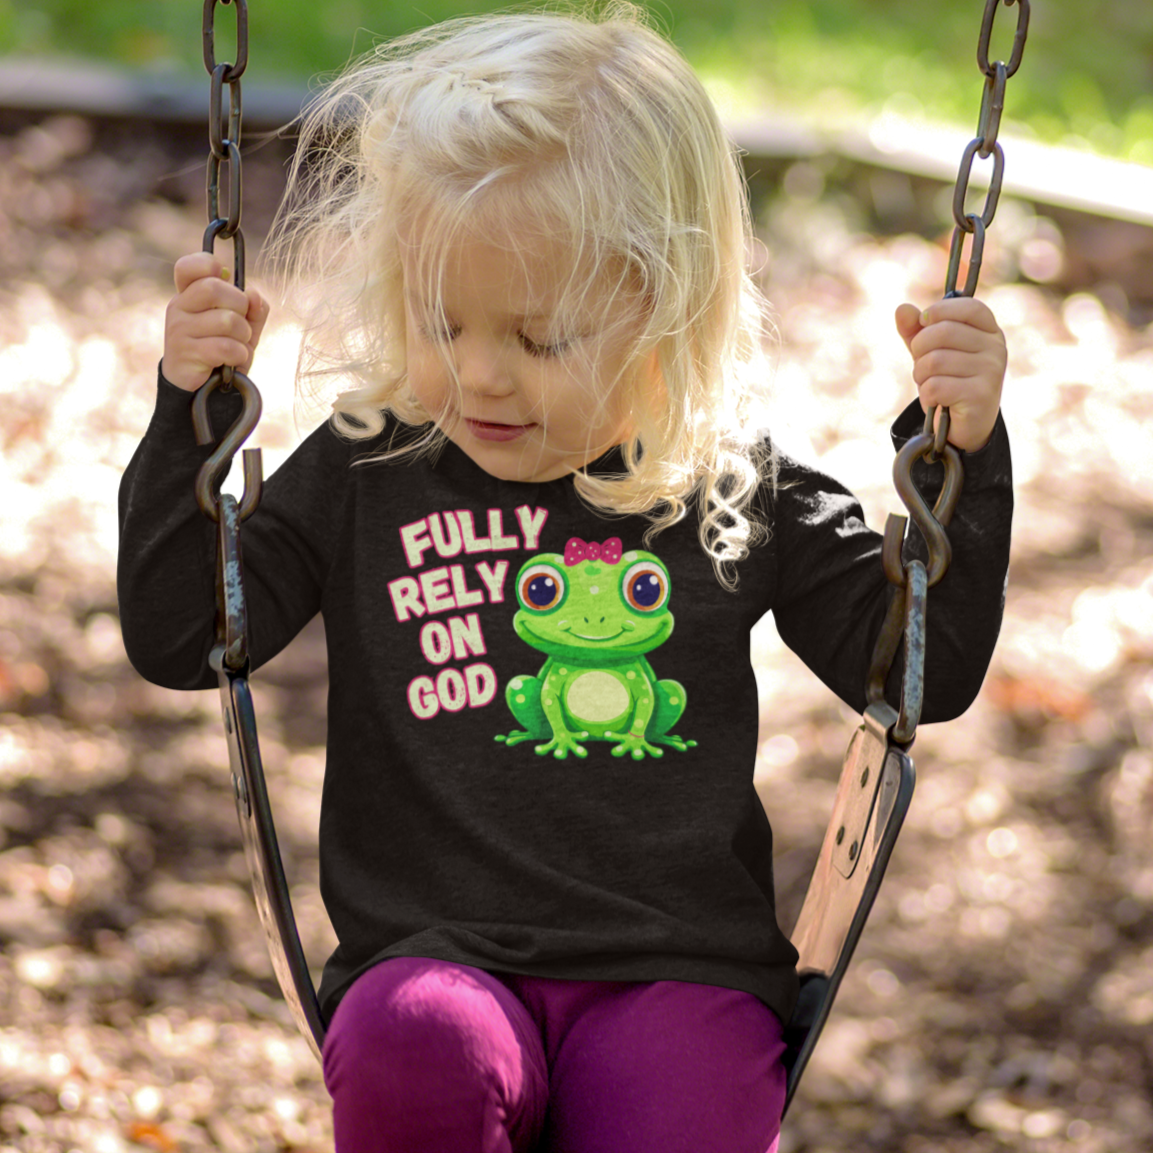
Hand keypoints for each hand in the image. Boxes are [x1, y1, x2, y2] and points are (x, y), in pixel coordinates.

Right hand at [161, 252, 269, 391]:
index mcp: (189, 294)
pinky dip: (238, 355)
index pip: (189, 266)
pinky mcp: (184, 353)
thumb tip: (254, 295)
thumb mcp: (244, 326)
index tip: (225, 278)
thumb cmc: (222, 350)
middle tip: (241, 324)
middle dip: (240, 307)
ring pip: (226, 320)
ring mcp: (178, 329)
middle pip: (214, 288)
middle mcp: (179, 307)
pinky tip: (232, 360)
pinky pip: (225, 347)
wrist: (204, 389)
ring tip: (237, 346)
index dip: (209, 265)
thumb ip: (253, 308)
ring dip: (243, 336)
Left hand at [895, 296, 1005, 451]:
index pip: (969, 306)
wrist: (964, 427)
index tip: (923, 321)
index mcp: (989, 332)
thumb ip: (916, 331)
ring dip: (920, 375)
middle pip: (943, 332)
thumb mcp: (931, 353)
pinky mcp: (981, 395)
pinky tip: (935, 401)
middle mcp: (996, 348)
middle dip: (920, 349)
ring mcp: (991, 372)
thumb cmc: (949, 382)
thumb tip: (902, 309)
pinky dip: (926, 395)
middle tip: (921, 365)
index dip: (940, 310)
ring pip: (935, 361)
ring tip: (928, 384)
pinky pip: (936, 386)